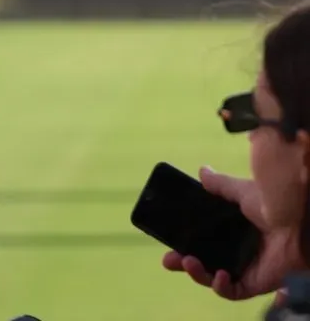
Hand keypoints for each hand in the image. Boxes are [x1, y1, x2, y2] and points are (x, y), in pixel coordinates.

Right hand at [162, 166, 304, 299]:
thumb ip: (220, 185)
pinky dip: (222, 287)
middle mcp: (236, 250)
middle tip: (168, 260)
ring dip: (197, 274)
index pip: (201, 240)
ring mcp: (245, 268)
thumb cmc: (275, 204)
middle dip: (182, 263)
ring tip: (188, 262)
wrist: (299, 221)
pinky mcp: (256, 282)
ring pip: (213, 278)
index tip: (168, 240)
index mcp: (231, 231)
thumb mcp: (242, 191)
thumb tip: (202, 171)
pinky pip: (233, 292)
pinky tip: (219, 276)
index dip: (183, 242)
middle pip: (203, 261)